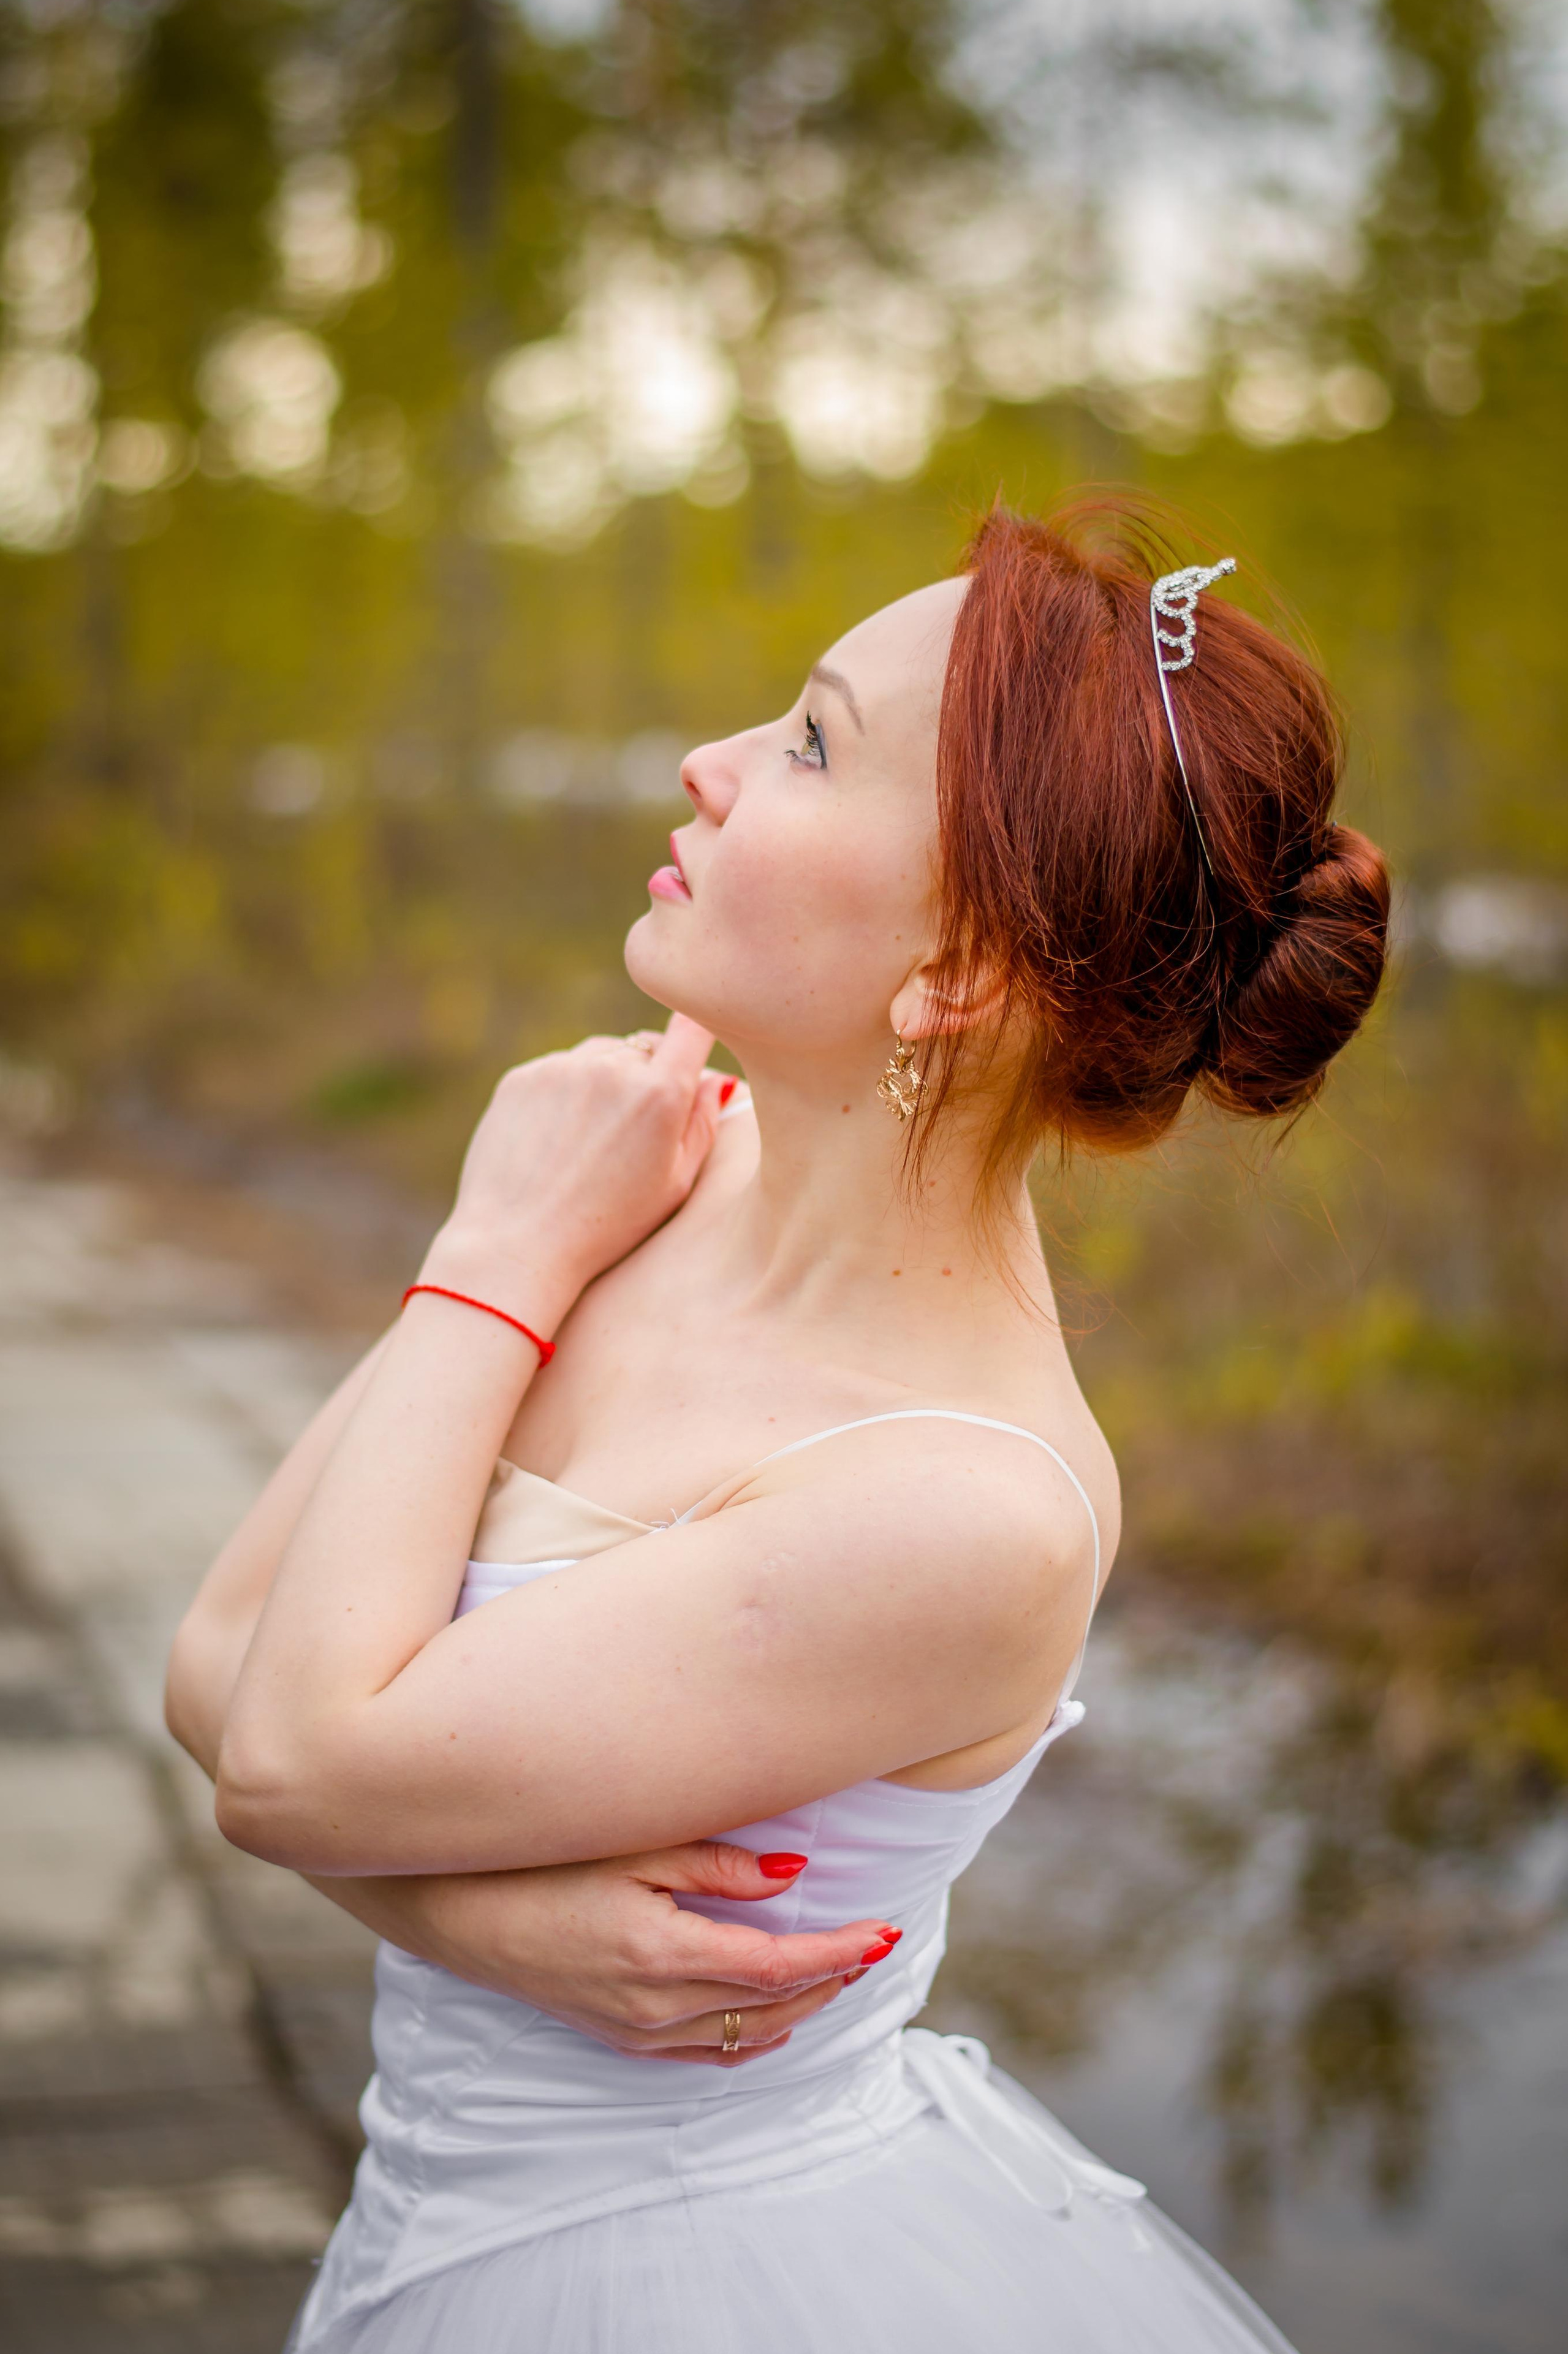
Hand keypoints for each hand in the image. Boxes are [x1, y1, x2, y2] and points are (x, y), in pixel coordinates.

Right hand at [369, 1842, 900, 2066]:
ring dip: (801, 2008)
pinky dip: (753, 2036)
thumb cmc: (542, 1862)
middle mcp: (653, 2008)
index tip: (882, 1929)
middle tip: (876, 1943)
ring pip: (745, 2036)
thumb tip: (791, 1877)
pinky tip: (775, 2017)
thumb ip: (716, 1864)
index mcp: (661, 1955)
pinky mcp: (618, 2038)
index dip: (837, 1952)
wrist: (455, 1909)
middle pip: (772, 2007)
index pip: (777, 1967)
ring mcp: (634, 2031)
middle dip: (833, 1979)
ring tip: (842, 1970)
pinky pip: (706, 2053)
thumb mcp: (633, 1846)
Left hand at [421, 1014, 726, 1321]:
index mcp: (659, 1093)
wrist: (517, 1243)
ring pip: (601, 1055)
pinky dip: (564, 1093)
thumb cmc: (607, 1225)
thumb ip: (703, 1123)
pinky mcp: (522, 1077)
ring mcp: (561, 1068)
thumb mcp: (675, 1185)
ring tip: (593, 1141)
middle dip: (648, 1076)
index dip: (696, 1037)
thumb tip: (713, 1079)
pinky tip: (558, 1141)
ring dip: (606, 1081)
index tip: (690, 1058)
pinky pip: (558, 1069)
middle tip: (634, 1132)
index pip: (692, 1026)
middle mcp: (611, 1067)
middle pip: (644, 1047)